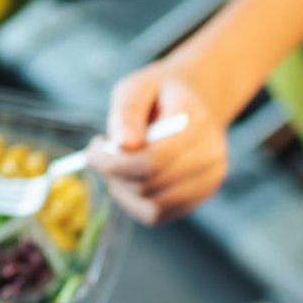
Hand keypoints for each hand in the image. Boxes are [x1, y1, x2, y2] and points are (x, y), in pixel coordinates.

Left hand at [88, 59, 228, 225]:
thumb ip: (127, 112)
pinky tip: (128, 181)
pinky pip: (159, 215)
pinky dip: (135, 203)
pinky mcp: (201, 196)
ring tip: (115, 168)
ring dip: (123, 191)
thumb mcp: (138, 87)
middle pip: (150, 185)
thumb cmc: (162, 94)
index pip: (152, 160)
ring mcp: (209, 180)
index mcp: (196, 123)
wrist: (199, 102)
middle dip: (114, 175)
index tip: (92, 151)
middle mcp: (210, 156)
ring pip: (154, 207)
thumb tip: (122, 144)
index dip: (114, 163)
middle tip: (100, 156)